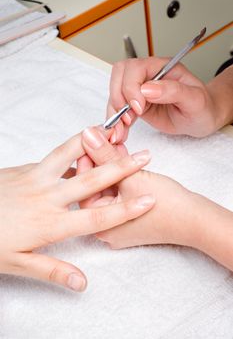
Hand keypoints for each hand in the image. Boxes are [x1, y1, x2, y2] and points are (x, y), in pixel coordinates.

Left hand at [0, 132, 154, 290]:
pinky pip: (51, 158)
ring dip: (92, 144)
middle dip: (121, 168)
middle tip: (144, 156)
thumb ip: (52, 270)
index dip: (125, 210)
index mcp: (50, 223)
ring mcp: (36, 179)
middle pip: (91, 180)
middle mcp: (48, 197)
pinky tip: (78, 150)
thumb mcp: (18, 263)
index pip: (97, 216)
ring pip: (69, 156)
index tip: (149, 200)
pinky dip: (69, 152)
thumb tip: (82, 282)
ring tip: (111, 131)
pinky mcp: (25, 169)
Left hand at [80, 127, 195, 248]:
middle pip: (96, 188)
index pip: (84, 188)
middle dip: (100, 162)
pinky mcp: (130, 220)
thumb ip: (107, 155)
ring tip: (116, 146)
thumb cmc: (166, 205)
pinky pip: (119, 195)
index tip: (89, 140)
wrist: (195, 220)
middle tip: (102, 140)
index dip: (86, 160)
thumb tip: (87, 136)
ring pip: (108, 190)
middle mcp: (105, 229)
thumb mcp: (132, 176)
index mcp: (99, 226)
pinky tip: (125, 158)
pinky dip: (121, 178)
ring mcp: (118, 225)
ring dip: (112, 167)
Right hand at [107, 57, 225, 142]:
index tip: (140, 108)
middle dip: (118, 97)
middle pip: (119, 75)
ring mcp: (140, 91)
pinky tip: (121, 133)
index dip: (132, 87)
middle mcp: (148, 76)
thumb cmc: (203, 107)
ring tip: (121, 130)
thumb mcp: (195, 99)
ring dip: (114, 112)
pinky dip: (116, 122)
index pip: (135, 68)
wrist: (202, 119)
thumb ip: (173, 91)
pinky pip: (119, 110)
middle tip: (127, 118)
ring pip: (115, 93)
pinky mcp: (136, 106)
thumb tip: (147, 89)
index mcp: (162, 67)